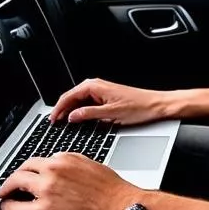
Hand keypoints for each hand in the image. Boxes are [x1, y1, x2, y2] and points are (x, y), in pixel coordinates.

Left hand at [0, 153, 137, 209]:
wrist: (119, 206)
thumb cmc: (109, 187)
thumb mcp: (88, 163)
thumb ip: (67, 160)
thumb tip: (54, 163)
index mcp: (62, 159)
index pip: (35, 160)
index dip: (26, 168)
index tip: (23, 174)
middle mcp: (52, 171)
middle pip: (21, 170)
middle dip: (13, 178)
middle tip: (9, 184)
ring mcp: (46, 191)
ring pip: (15, 184)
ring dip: (6, 189)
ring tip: (4, 195)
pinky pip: (16, 209)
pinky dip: (7, 207)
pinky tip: (7, 207)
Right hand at [49, 77, 176, 125]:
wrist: (156, 106)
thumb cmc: (138, 107)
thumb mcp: (110, 114)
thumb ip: (88, 114)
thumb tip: (72, 117)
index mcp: (95, 87)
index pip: (69, 96)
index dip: (58, 108)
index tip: (52, 119)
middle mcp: (97, 86)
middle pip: (72, 97)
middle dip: (62, 110)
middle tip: (55, 123)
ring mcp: (101, 91)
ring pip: (79, 100)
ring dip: (70, 111)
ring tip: (64, 123)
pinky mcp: (106, 97)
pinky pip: (87, 103)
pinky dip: (80, 111)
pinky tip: (79, 120)